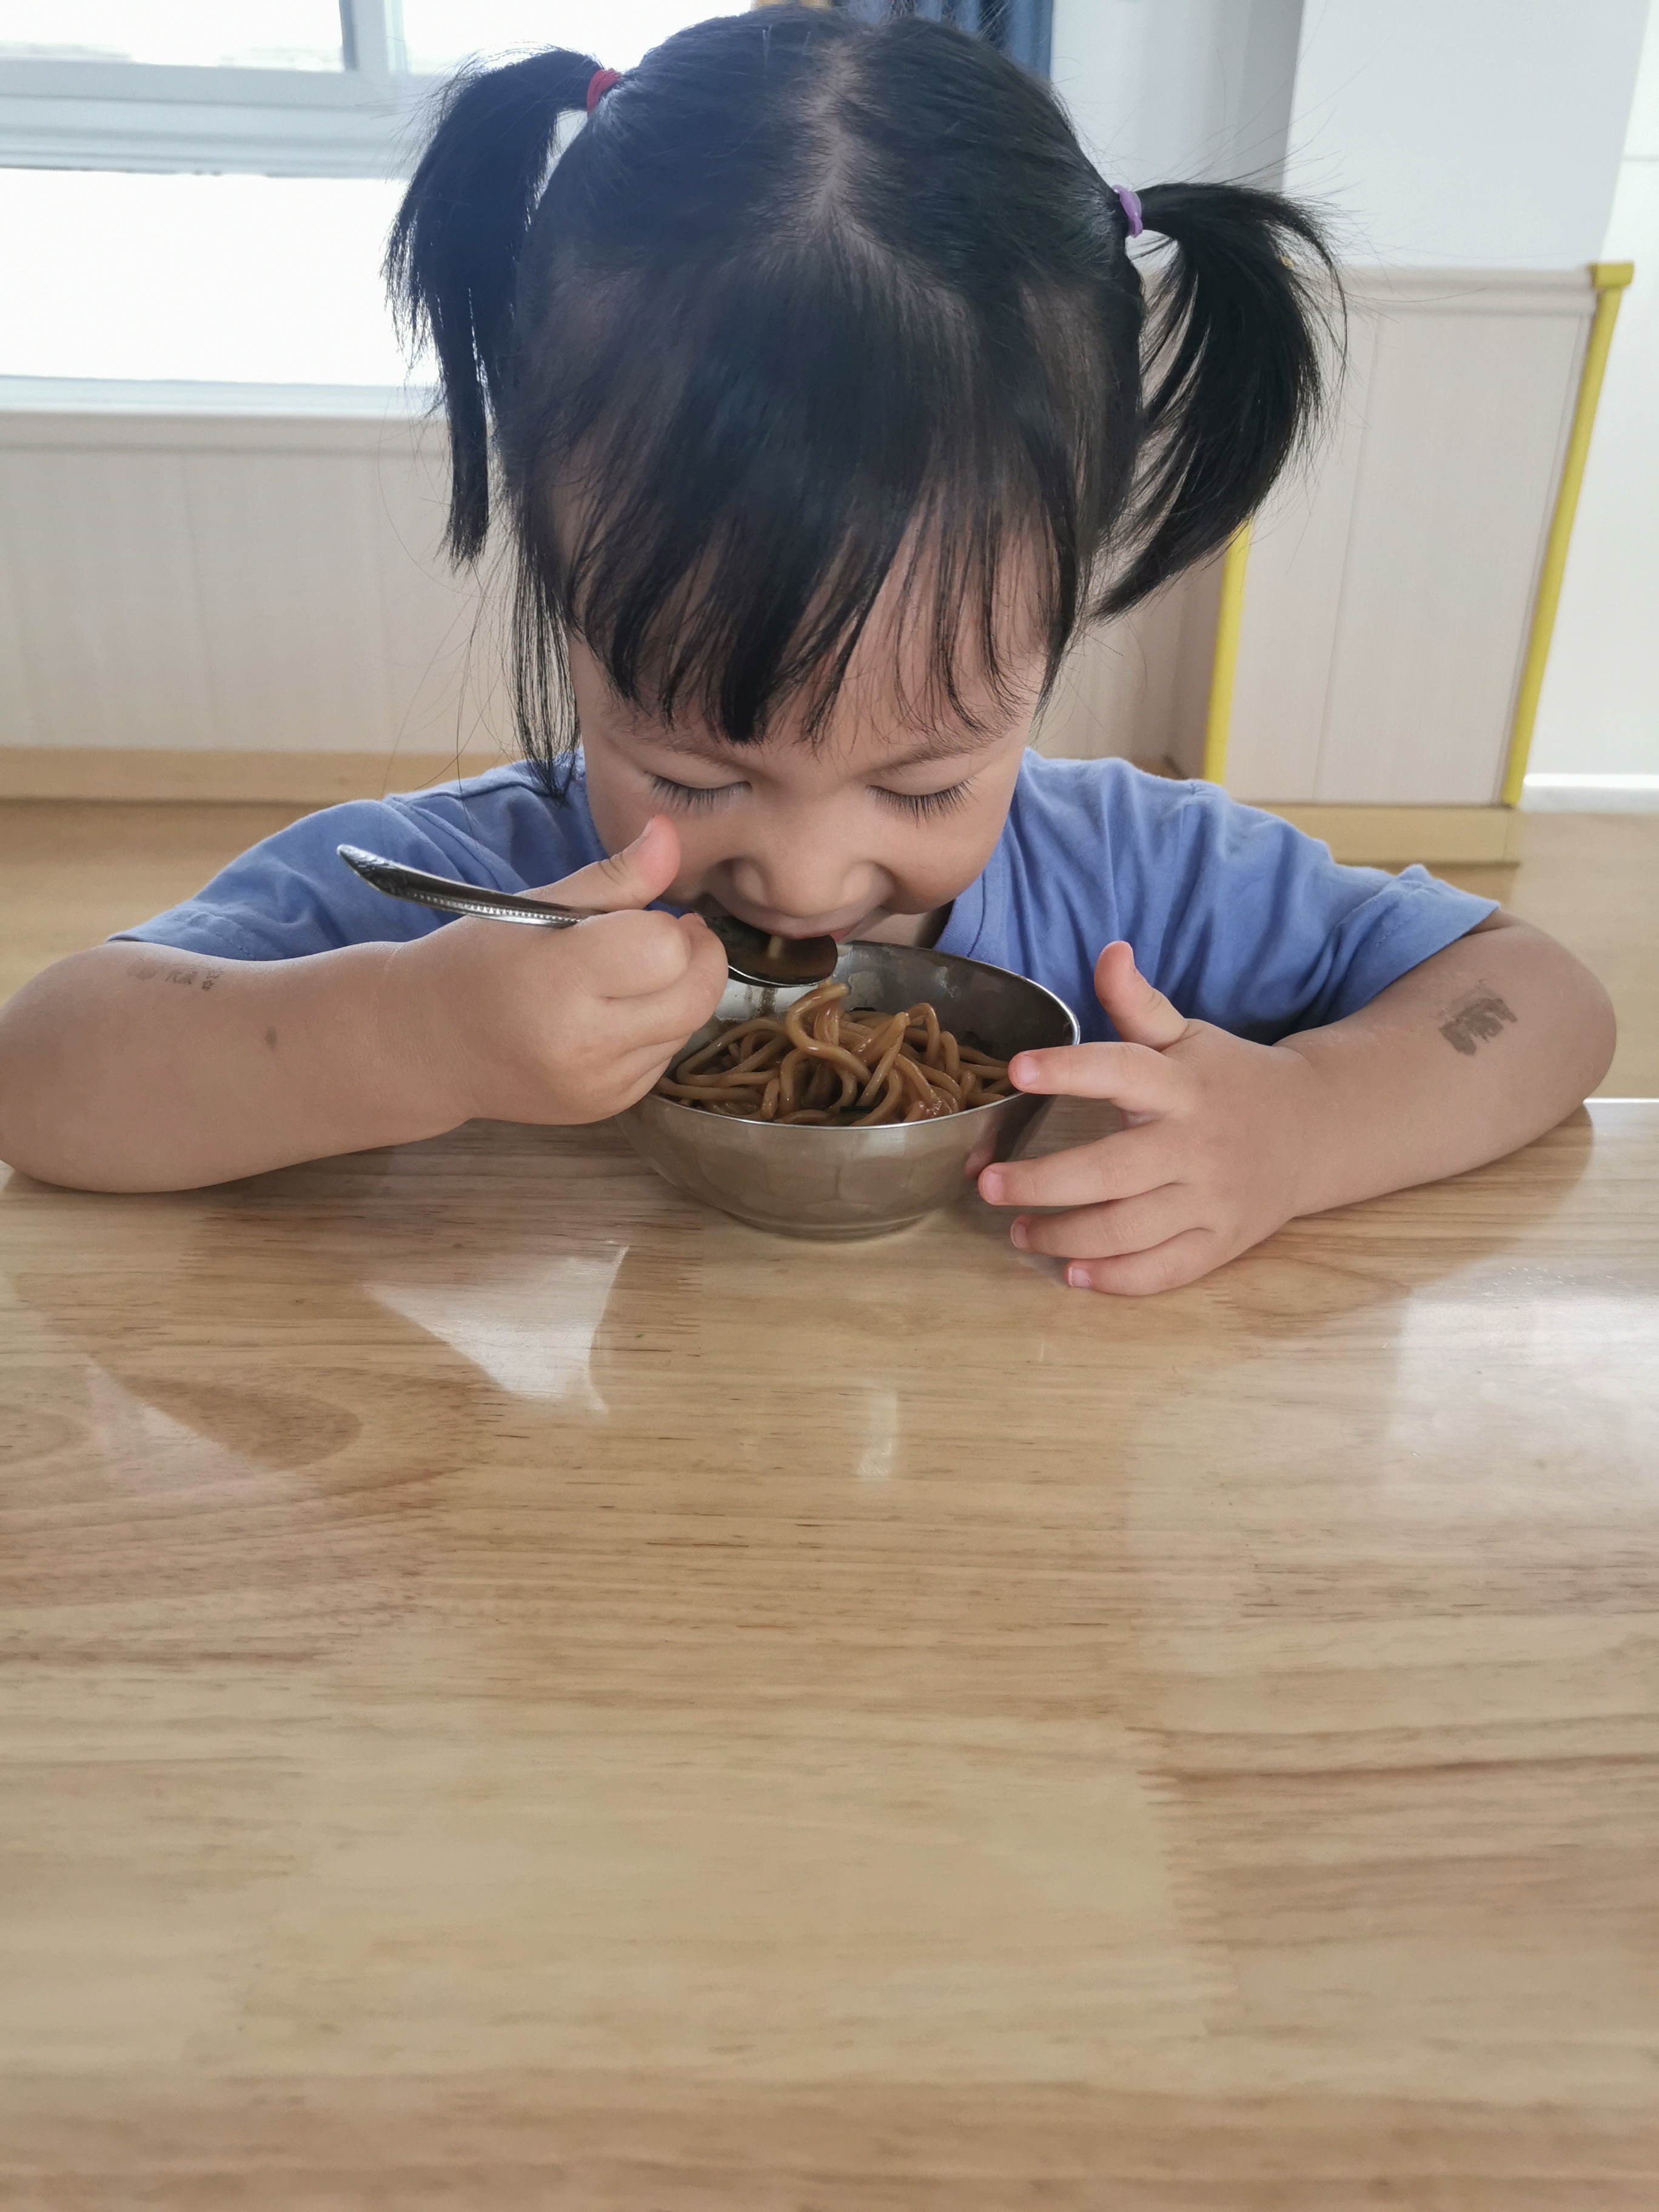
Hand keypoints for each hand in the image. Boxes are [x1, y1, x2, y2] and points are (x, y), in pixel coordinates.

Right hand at [385, 816, 726, 1127]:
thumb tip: (671, 834)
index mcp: (559, 982)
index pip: (665, 948)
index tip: (645, 915)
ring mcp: (599, 1085)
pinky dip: (656, 1030)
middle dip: (696, 957)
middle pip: (697, 994)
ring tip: (627, 978)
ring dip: (676, 995)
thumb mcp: (535, 908)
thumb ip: (615, 877)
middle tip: (664, 937)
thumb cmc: (479, 963)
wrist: (429, 1046)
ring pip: (687, 1026)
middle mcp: (584, 1045)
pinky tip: (613, 1017)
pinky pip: (665, 1057)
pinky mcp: (609, 1107)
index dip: (666, 924)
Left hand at [977, 942, 1319, 1294]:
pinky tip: (1072, 1273)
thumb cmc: (1231, 1079)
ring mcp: (1211, 1199)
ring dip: (1065, 1237)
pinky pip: (1165, 1271)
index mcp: (1182, 1085)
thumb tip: (1108, 951)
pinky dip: (1116, 1279)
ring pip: (1129, 1230)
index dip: (1068, 1070)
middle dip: (1042, 1183)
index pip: (1121, 1070)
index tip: (1017, 1070)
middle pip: (1111, 1171)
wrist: (1316, 1130)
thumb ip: (1138, 1004)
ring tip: (1019, 1231)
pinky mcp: (1221, 1243)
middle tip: (988, 1184)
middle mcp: (1196, 1144)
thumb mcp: (1188, 1035)